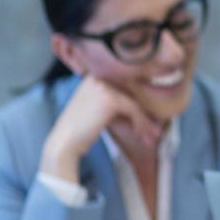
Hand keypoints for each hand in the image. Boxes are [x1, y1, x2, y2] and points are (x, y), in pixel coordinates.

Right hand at [39, 76, 162, 180]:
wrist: (64, 142)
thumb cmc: (80, 131)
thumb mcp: (99, 112)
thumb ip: (117, 106)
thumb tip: (143, 112)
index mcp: (93, 77)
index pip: (123, 89)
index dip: (136, 106)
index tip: (147, 122)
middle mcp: (98, 77)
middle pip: (129, 95)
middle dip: (143, 116)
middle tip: (154, 131)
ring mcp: (104, 86)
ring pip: (133, 104)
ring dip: (145, 122)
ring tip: (152, 137)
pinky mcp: (110, 98)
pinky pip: (133, 110)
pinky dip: (140, 124)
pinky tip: (141, 135)